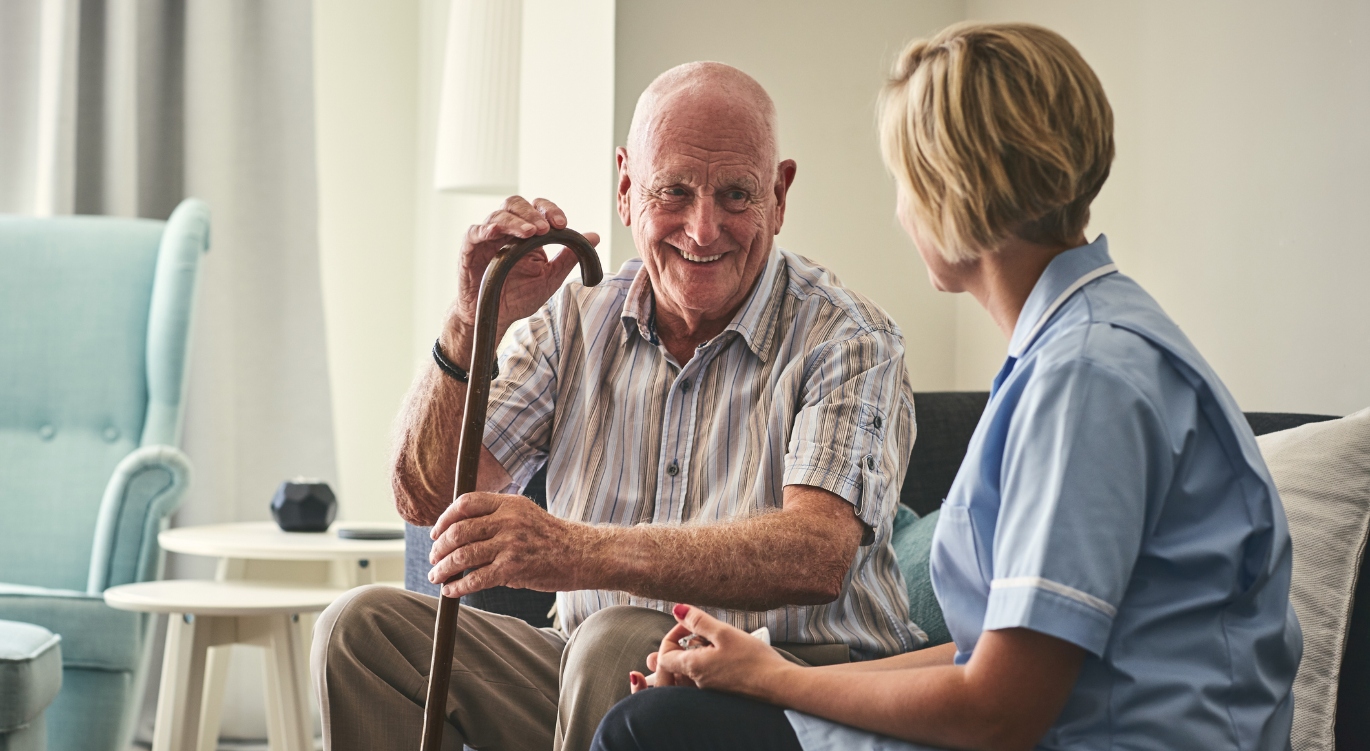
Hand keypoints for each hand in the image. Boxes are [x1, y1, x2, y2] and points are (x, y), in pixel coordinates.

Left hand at [427, 492, 592, 597]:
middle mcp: (508, 520)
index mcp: (509, 503)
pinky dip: (458, 586)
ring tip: (436, 576)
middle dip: (439, 547)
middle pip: (459, 531)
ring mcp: (510, 544)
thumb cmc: (552, 537)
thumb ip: (497, 517)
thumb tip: (462, 531)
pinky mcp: (513, 569)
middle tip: (434, 558)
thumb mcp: (525, 514)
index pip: (465, 503)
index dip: (444, 519)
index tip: (436, 533)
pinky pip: (476, 579)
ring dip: (443, 568)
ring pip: (462, 556)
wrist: (582, 554)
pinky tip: (451, 591)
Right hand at [446, 196, 601, 360]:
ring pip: (498, 215)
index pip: (537, 209)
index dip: (550, 210)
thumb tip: (594, 237)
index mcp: (525, 233)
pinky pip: (474, 232)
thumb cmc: (518, 296)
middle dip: (533, 212)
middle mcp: (506, 230)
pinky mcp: (470, 249)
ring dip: (516, 221)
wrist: (495, 317)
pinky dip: (486, 229)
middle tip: (546, 227)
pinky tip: (497, 233)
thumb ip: (569, 256)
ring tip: (531, 233)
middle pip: (516, 204)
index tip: (563, 223)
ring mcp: (487, 238)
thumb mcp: (549, 277)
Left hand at [633, 605, 795, 698]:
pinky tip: (725, 652)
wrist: (780, 686)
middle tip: (698, 630)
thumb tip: (677, 610)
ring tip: (714, 639)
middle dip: (682, 643)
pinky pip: (704, 676)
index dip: (672, 635)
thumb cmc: (755, 661)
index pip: (664, 656)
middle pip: (675, 663)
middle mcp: (698, 683)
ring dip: (696, 651)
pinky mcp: (722, 691)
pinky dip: (707, 662)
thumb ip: (698, 621)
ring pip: (690, 669)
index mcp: (694, 667)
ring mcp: (710, 689)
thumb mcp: (725, 633)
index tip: (690, 624)